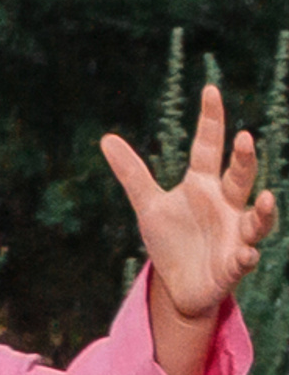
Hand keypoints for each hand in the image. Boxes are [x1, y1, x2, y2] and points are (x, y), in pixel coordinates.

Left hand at [103, 86, 276, 319]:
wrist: (179, 283)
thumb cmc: (171, 238)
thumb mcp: (148, 204)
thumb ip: (132, 173)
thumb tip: (106, 138)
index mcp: (203, 185)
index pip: (208, 146)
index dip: (210, 120)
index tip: (210, 90)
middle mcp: (226, 204)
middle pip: (240, 176)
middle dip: (245, 159)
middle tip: (245, 138)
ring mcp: (235, 233)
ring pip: (258, 218)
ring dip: (266, 210)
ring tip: (268, 198)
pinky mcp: (235, 263)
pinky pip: (246, 258)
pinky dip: (246, 256)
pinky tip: (244, 254)